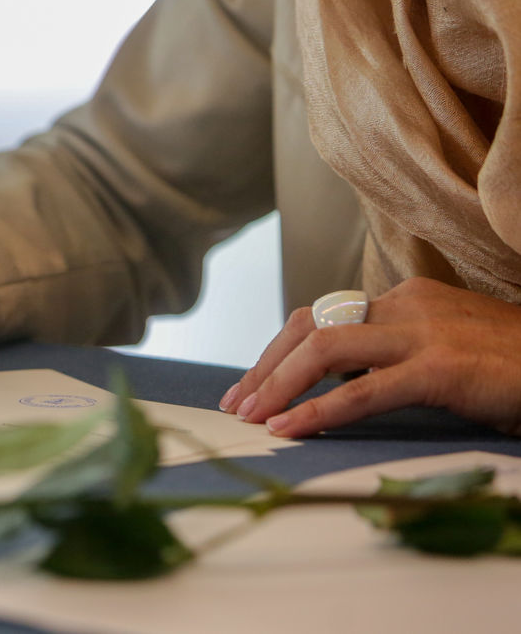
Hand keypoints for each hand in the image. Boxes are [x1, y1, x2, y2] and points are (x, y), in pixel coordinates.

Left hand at [219, 277, 520, 436]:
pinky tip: (290, 428)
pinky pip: (362, 391)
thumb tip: (337, 386)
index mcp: (402, 300)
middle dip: (264, 369)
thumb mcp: (440, 353)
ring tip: (251, 418)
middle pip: (309, 329)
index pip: (318, 318)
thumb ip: (391, 359)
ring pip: (324, 351)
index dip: (275, 353)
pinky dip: (318, 411)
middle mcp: (405, 306)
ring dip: (277, 385)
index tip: (249, 388)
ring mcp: (422, 333)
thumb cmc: (510, 369)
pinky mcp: (440, 368)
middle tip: (236, 406)